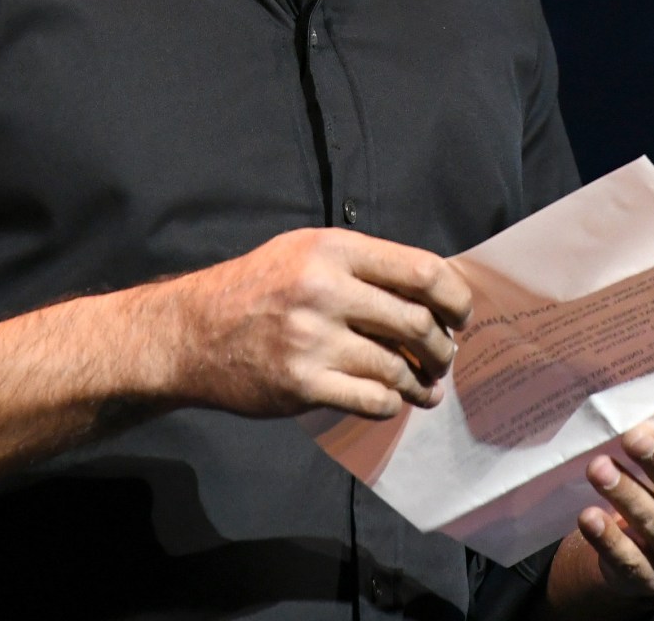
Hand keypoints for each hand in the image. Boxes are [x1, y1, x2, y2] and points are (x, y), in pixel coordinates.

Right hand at [146, 227, 473, 419]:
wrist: (192, 332)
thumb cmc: (256, 289)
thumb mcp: (305, 253)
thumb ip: (363, 265)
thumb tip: (433, 290)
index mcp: (332, 250)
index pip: (421, 271)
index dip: (455, 297)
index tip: (461, 316)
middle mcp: (323, 290)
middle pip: (417, 323)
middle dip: (443, 347)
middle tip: (445, 357)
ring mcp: (312, 339)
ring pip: (398, 367)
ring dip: (422, 382)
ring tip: (425, 386)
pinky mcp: (302, 384)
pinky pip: (373, 400)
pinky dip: (391, 403)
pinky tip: (391, 399)